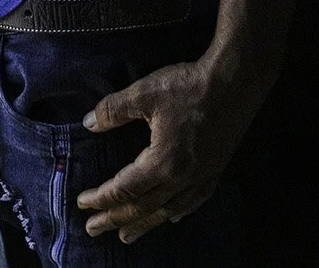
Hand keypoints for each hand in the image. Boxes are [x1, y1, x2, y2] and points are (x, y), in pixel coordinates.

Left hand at [76, 55, 271, 243]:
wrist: (236, 83)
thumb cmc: (188, 87)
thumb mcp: (143, 93)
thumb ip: (112, 110)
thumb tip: (88, 123)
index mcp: (163, 163)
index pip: (125, 189)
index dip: (102, 198)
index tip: (82, 203)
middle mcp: (183, 178)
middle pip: (144, 207)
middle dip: (116, 219)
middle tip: (93, 230)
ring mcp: (202, 176)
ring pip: (168, 210)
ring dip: (144, 224)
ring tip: (127, 236)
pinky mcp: (215, 170)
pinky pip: (193, 201)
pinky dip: (177, 212)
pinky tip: (171, 217)